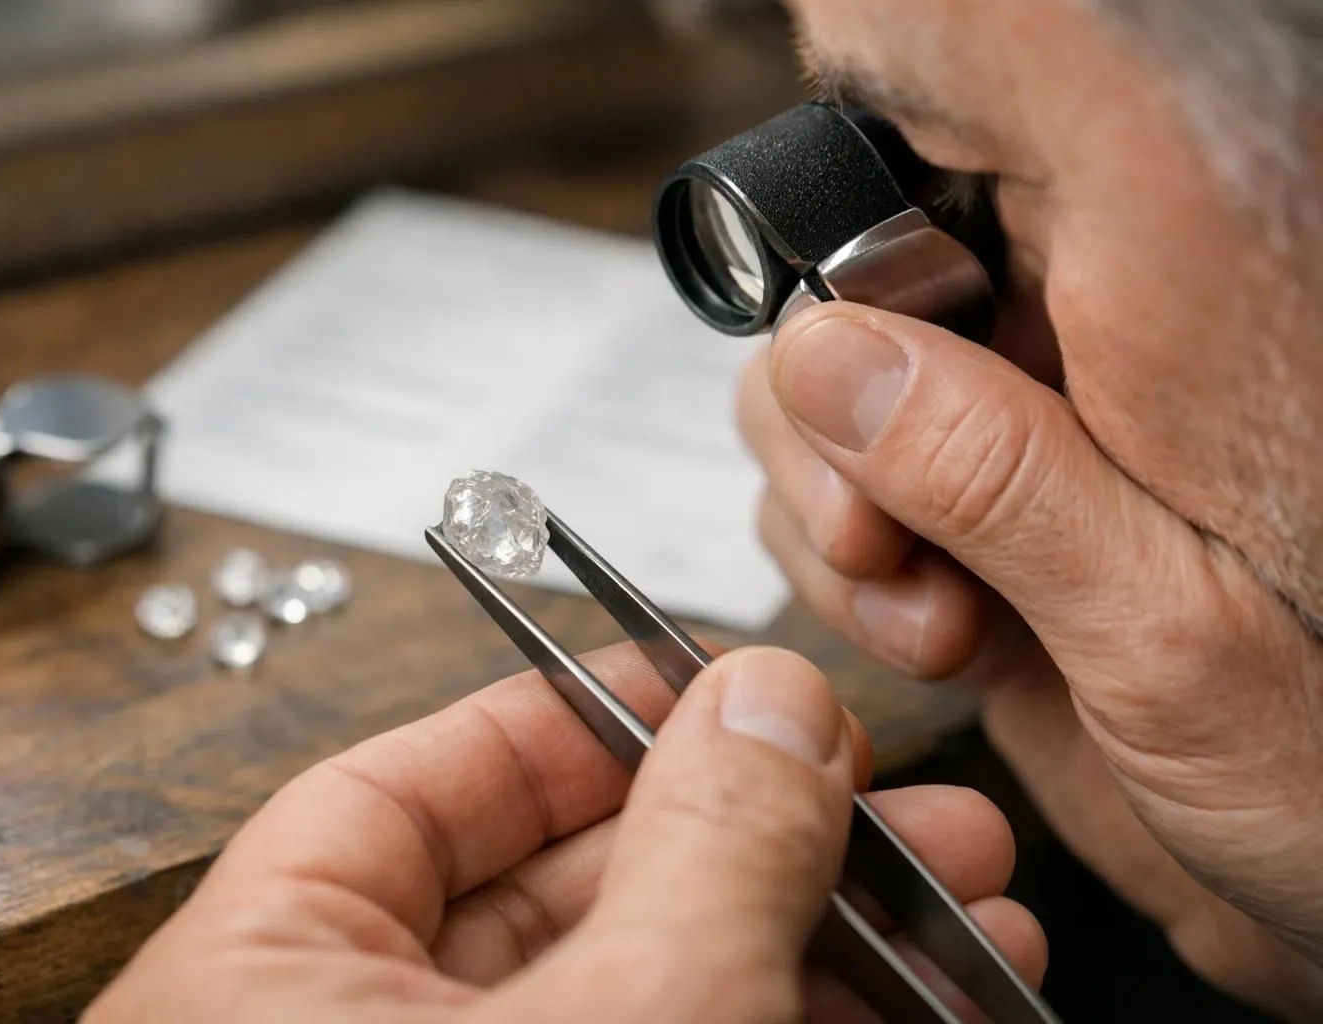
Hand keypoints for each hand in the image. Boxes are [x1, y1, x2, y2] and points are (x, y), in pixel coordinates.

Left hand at [85, 644, 1042, 1022]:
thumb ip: (699, 853)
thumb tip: (771, 708)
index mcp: (263, 982)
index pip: (409, 784)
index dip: (568, 711)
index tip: (699, 675)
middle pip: (570, 887)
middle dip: (764, 831)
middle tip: (892, 794)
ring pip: (652, 985)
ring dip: (819, 935)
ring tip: (964, 897)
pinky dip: (798, 1018)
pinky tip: (923, 995)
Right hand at [739, 299, 1322, 1017]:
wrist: (1315, 896)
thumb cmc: (1321, 768)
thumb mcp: (1162, 624)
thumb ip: (995, 481)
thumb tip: (829, 356)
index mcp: (1142, 332)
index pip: (933, 222)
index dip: (859, 305)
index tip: (860, 430)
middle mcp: (1057, 374)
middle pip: (840, 327)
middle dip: (827, 452)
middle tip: (891, 554)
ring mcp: (999, 460)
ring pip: (816, 427)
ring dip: (836, 538)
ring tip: (943, 629)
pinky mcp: (961, 536)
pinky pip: (829, 517)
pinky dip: (845, 589)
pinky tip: (941, 644)